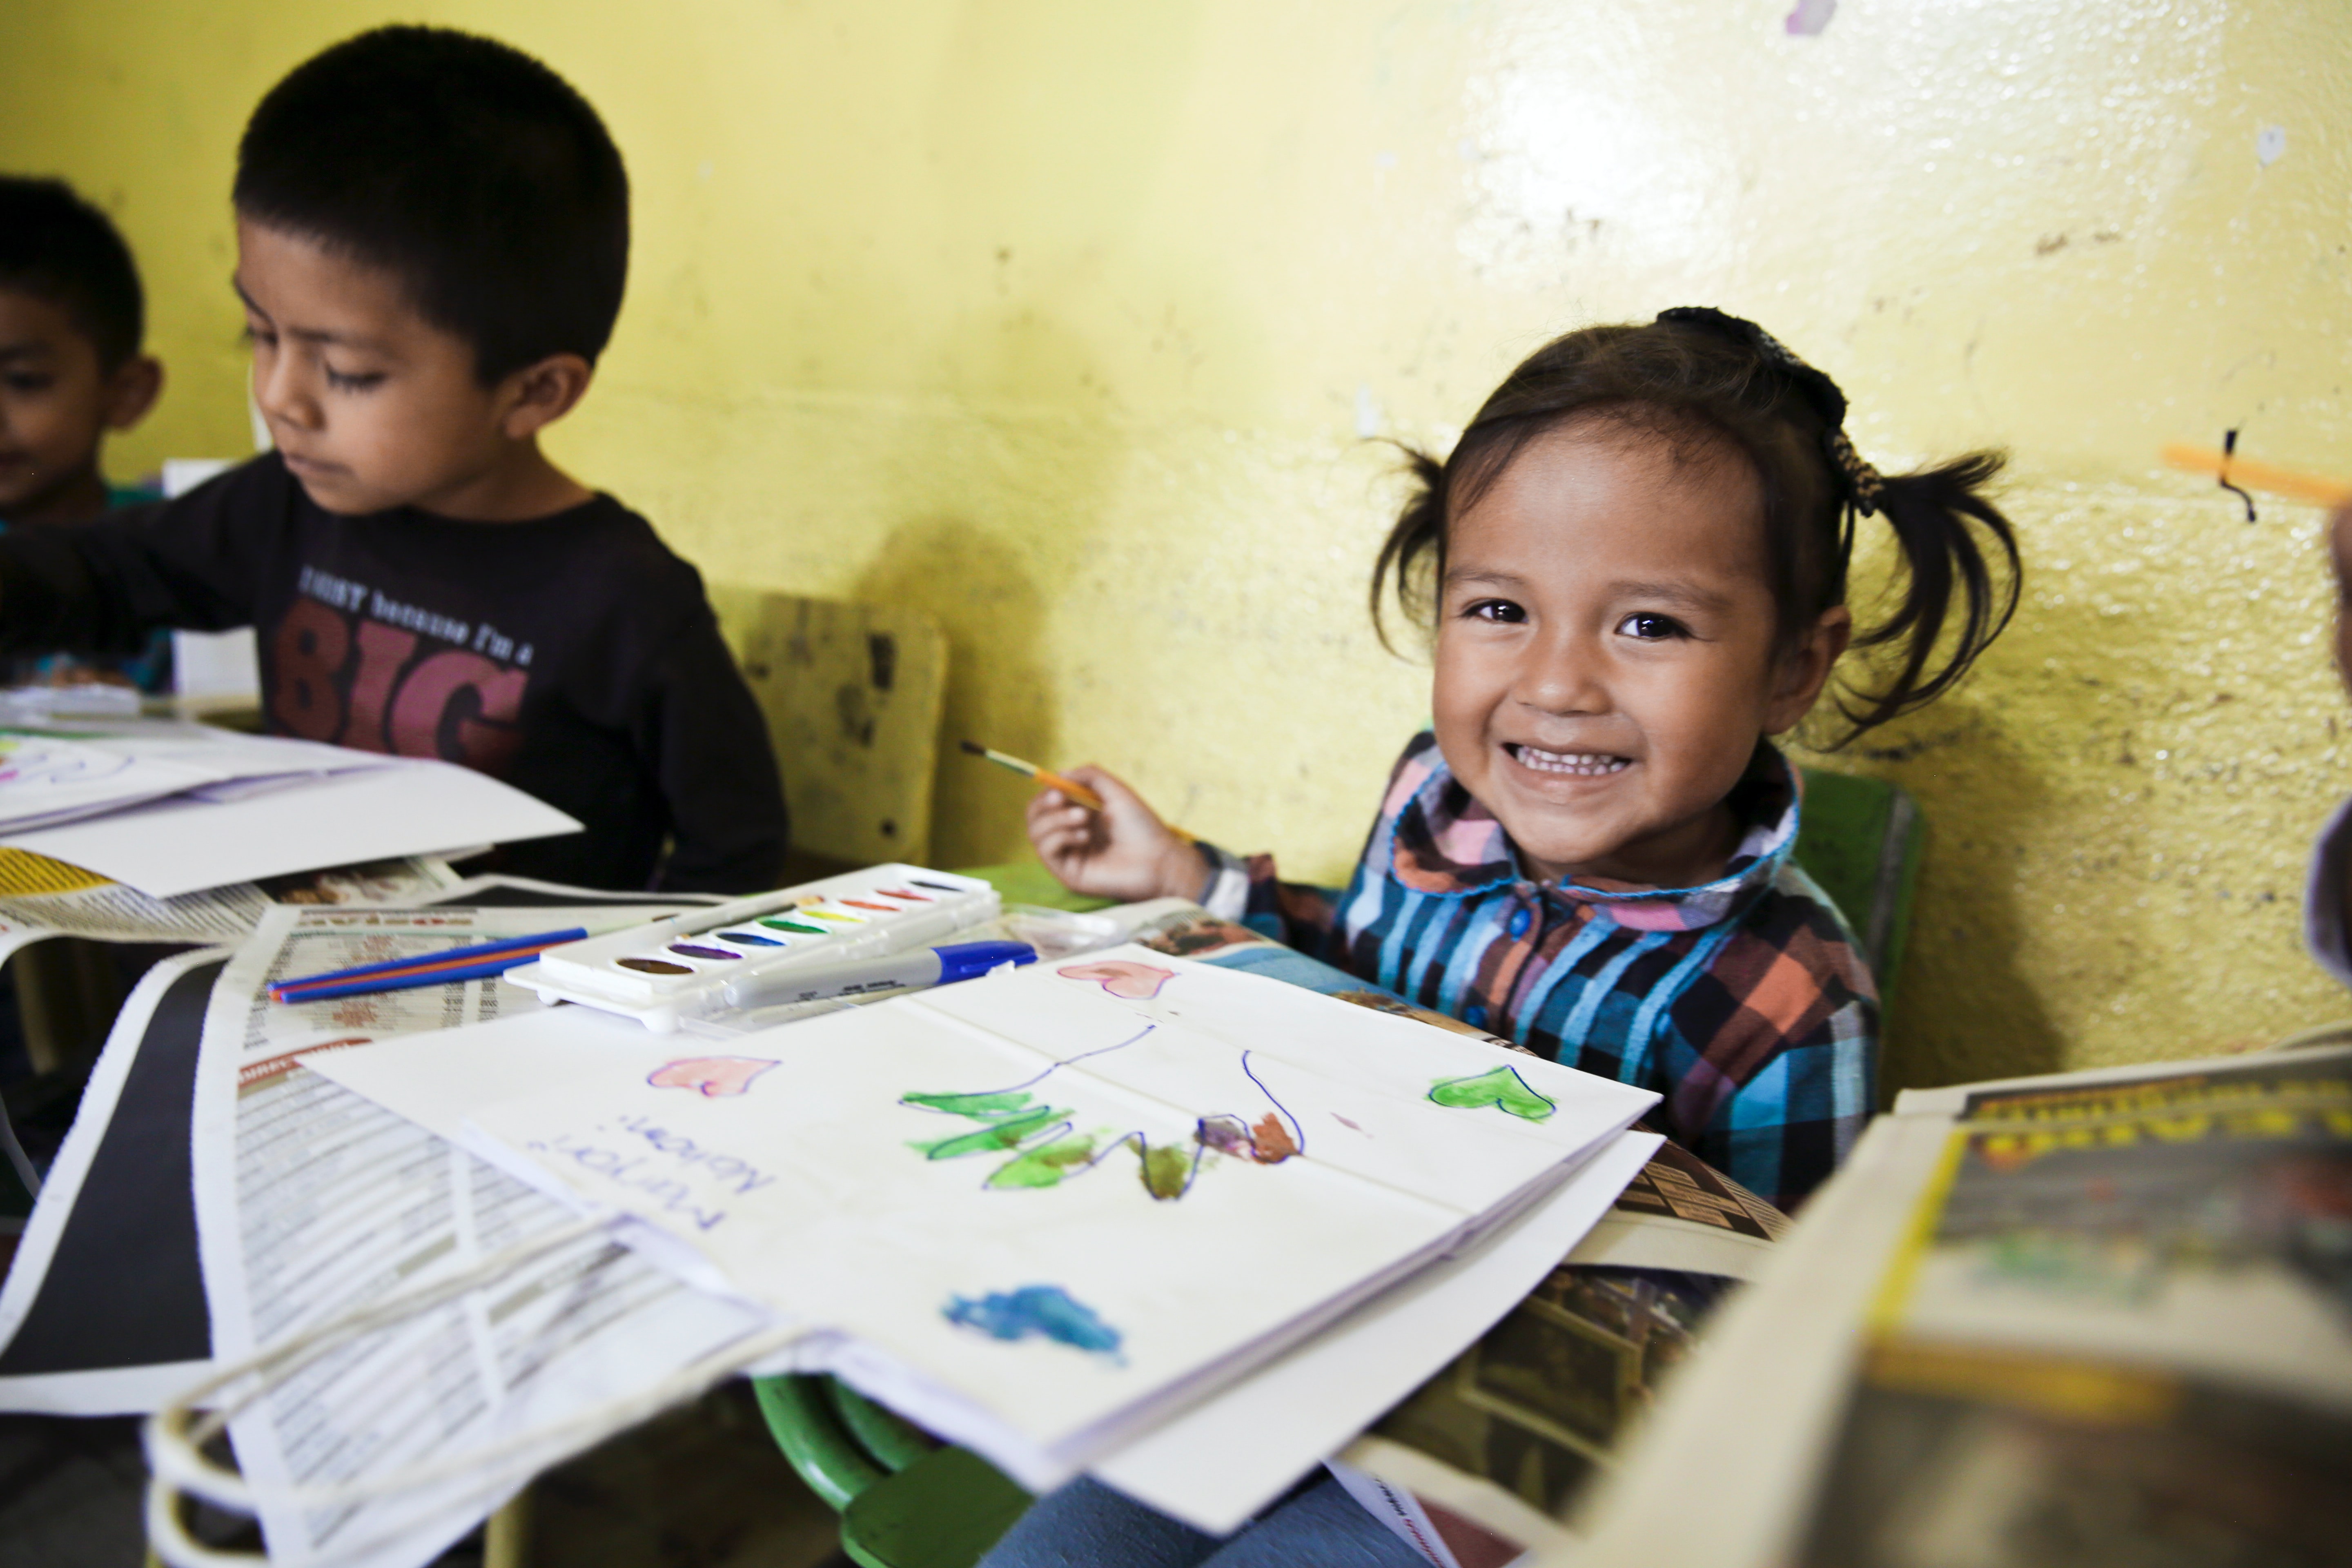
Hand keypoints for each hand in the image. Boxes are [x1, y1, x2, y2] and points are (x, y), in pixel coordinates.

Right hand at [1025, 765, 1204, 902]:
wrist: (1158, 858)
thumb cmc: (1142, 827)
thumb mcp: (1115, 791)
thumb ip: (1089, 776)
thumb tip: (1059, 775)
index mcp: (1079, 816)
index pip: (1046, 804)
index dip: (1047, 793)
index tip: (1059, 787)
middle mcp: (1070, 835)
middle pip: (1034, 818)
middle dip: (1044, 804)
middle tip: (1062, 798)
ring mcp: (1068, 855)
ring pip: (1035, 833)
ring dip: (1056, 819)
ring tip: (1084, 818)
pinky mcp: (1067, 874)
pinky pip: (1045, 851)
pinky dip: (1060, 837)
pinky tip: (1084, 836)